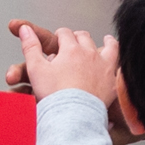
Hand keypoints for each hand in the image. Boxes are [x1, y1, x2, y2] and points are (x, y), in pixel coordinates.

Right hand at [7, 19, 139, 144]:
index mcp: (70, 49)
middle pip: (84, 38)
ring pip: (108, 47)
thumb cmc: (55, 95)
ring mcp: (103, 66)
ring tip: (107, 40)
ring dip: (106, 42)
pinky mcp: (112, 81)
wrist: (74, 116)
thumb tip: (24, 29)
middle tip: (75, 41)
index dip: (60, 35)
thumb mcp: (36, 69)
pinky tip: (120, 63)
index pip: (64, 34)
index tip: (58, 39)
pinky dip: (120, 60)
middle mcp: (89, 53)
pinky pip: (120, 65)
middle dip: (78, 37)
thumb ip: (30, 47)